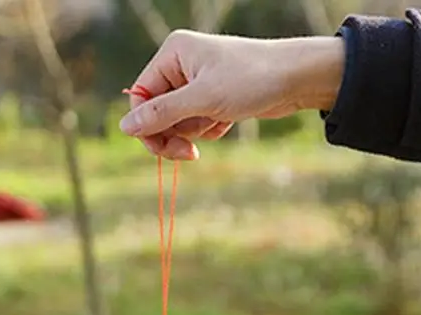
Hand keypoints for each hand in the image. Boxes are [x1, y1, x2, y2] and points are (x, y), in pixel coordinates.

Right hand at [119, 30, 345, 159]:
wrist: (295, 79)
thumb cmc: (251, 80)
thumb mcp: (202, 100)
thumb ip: (161, 114)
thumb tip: (125, 128)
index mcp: (172, 54)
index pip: (141, 97)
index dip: (148, 127)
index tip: (163, 150)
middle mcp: (180, 65)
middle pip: (157, 113)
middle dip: (173, 134)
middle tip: (189, 154)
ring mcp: (197, 82)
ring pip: (178, 123)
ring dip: (195, 132)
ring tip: (219, 121)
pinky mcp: (212, 97)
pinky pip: (197, 124)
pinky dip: (210, 129)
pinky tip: (228, 121)